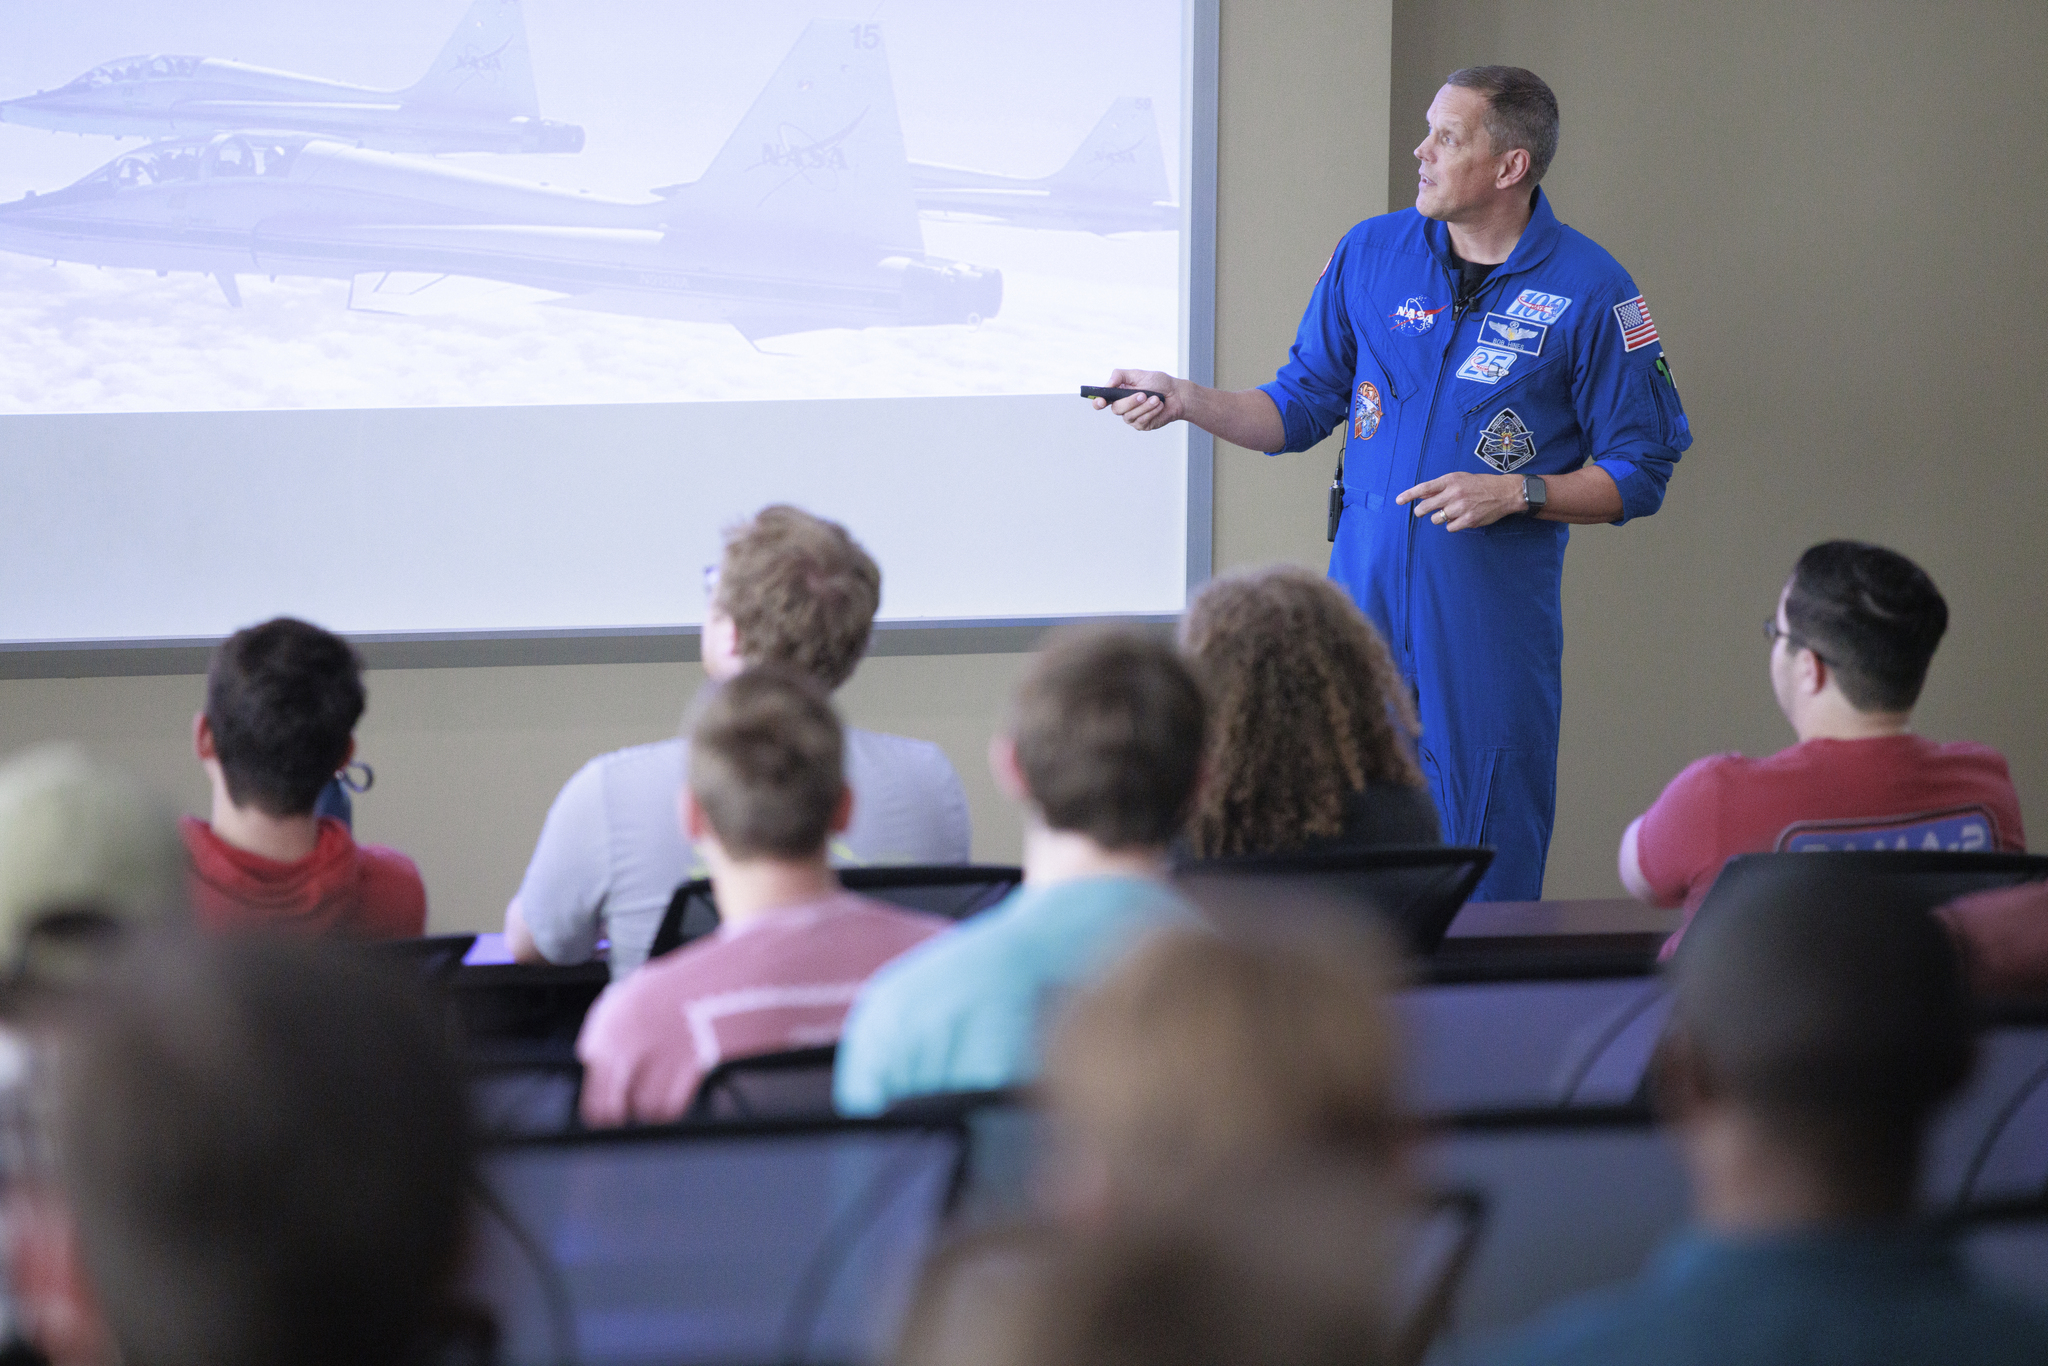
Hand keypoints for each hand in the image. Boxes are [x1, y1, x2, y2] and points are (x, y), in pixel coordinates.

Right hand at [1092, 369, 1182, 430]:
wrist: (1177, 395)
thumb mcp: (1139, 374)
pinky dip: (1151, 412)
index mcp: (1118, 393)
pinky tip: (1159, 405)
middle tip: (1143, 394)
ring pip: (1130, 416)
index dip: (1097, 402)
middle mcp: (1123, 407)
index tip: (1101, 401)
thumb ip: (1120, 375)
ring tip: (1156, 398)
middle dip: (1130, 402)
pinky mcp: (1142, 425)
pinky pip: (1141, 421)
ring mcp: (1132, 417)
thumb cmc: (1159, 383)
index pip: (1101, 400)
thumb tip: (1108, 383)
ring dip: (1144, 406)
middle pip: (1116, 409)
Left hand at [1395, 472, 1526, 530]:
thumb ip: (1440, 486)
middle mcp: (1454, 493)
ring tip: (1450, 513)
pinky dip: (1451, 525)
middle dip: (1420, 511)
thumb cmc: (1480, 484)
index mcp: (1451, 480)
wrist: (1504, 492)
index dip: (1409, 495)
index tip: (1398, 500)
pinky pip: (1449, 527)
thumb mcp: (1459, 479)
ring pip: (1436, 519)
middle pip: (1426, 507)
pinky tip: (1460, 519)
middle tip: (1422, 512)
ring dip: (1439, 518)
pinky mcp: (1468, 520)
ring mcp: (1461, 508)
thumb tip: (1421, 495)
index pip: (1424, 488)